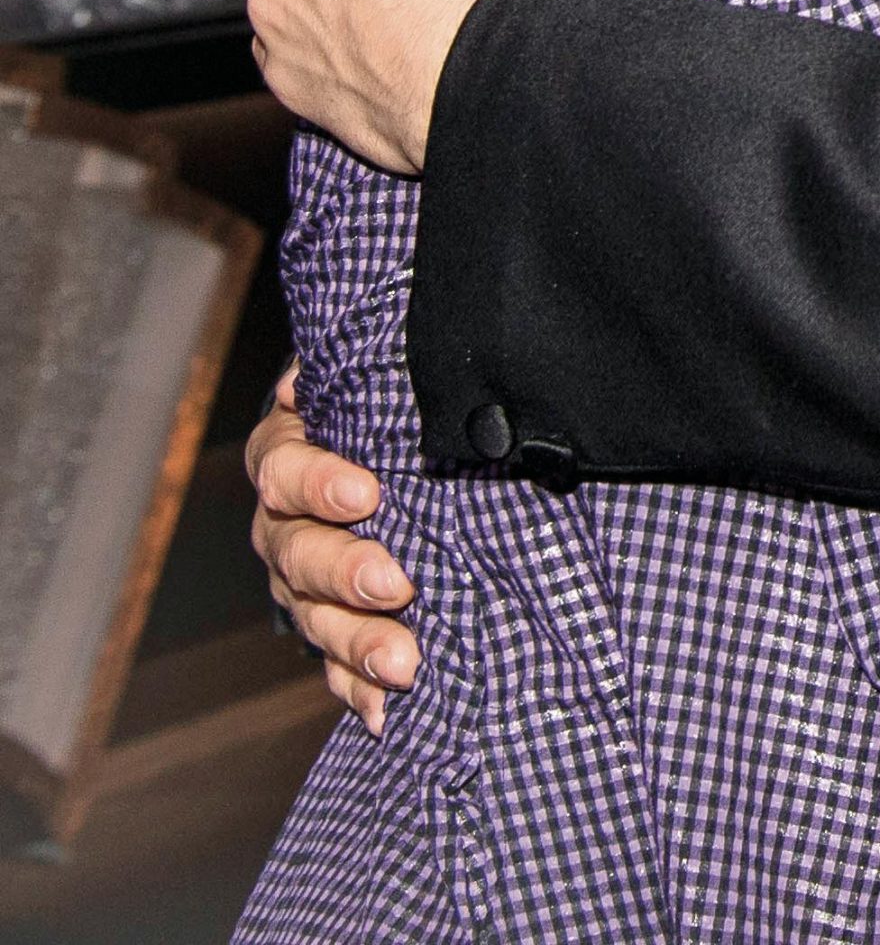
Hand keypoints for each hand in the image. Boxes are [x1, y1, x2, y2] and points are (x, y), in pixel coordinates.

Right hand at [248, 366, 417, 734]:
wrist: (390, 442)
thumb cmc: (387, 397)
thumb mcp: (379, 373)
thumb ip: (376, 365)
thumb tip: (364, 358)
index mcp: (289, 452)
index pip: (284, 468)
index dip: (319, 482)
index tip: (367, 492)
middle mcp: (284, 522)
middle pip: (297, 553)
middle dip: (346, 572)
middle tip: (397, 584)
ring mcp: (301, 580)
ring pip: (313, 615)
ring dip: (355, 643)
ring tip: (403, 664)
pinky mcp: (329, 621)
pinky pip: (332, 663)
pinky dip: (356, 689)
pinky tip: (383, 712)